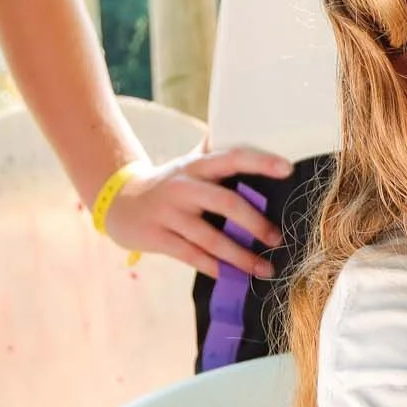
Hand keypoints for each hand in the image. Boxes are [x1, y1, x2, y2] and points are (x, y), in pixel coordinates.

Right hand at [100, 145, 294, 277]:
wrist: (119, 202)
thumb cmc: (170, 184)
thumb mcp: (190, 164)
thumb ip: (218, 154)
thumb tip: (254, 130)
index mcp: (198, 166)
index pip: (232, 157)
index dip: (260, 161)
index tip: (287, 169)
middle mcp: (184, 187)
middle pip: (225, 202)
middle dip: (255, 222)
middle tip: (277, 238)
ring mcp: (169, 213)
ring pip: (210, 237)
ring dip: (240, 256)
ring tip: (265, 269)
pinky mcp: (157, 237)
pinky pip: (191, 255)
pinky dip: (214, 267)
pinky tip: (232, 276)